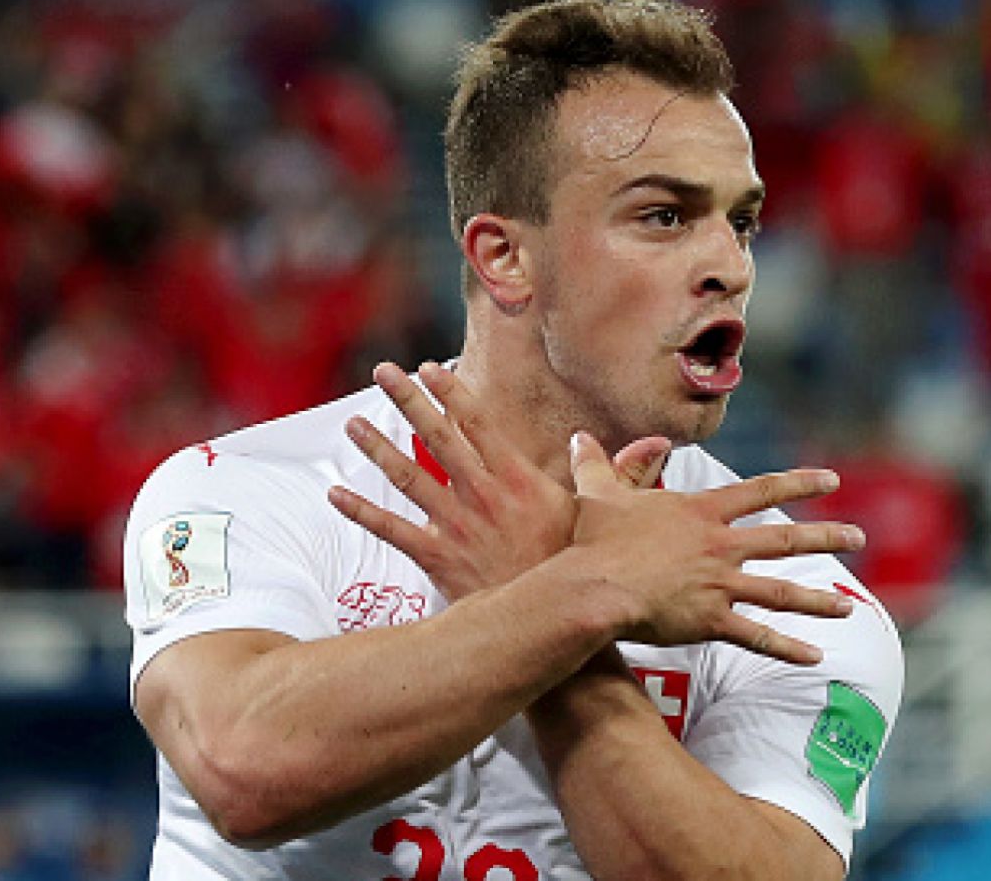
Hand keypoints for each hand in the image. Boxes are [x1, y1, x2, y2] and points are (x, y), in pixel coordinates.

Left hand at [328, 362, 670, 599]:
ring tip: (353, 422)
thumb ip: (621, 475)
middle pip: (438, 437)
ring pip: (408, 476)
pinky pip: (392, 531)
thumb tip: (655, 444)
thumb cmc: (581, 571)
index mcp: (518, 478)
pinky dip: (362, 512)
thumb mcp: (604, 517)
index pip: (479, 423)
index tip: (429, 367)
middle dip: (408, 401)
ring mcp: (457, 526)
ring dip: (378, 447)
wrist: (559, 624)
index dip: (452, 392)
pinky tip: (335, 495)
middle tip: (384, 373)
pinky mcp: (438, 559)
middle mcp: (483, 495)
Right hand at [564, 432, 863, 664]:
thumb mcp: (597, 493)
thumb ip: (597, 463)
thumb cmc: (594, 540)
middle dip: (825, 536)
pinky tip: (815, 658)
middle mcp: (720, 545)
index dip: (798, 483)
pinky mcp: (710, 621)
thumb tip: (579, 436)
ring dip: (817, 599)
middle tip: (858, 536)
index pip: (760, 491)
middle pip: (784, 539)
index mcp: (701, 512)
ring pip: (780, 591)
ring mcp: (719, 584)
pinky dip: (787, 649)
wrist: (595, 586)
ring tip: (848, 609)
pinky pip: (756, 637)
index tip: (831, 480)